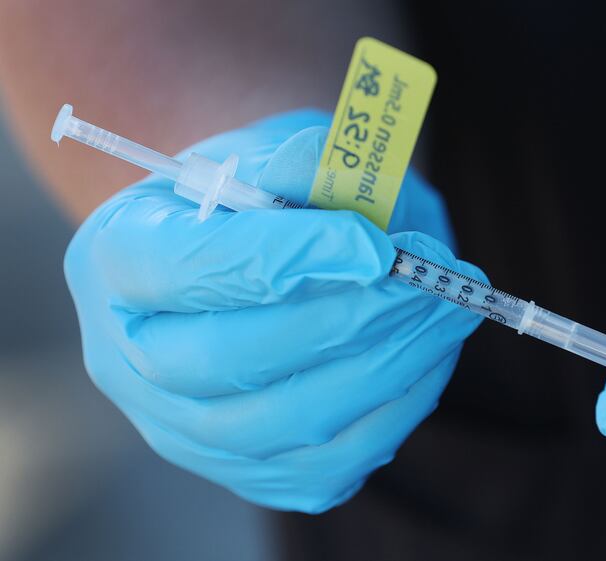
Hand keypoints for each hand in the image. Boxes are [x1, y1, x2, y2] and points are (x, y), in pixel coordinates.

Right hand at [65, 110, 484, 512]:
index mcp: (114, 260)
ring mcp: (184, 429)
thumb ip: (309, 166)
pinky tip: (429, 359)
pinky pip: (328, 463)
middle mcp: (128, 359)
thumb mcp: (274, 150)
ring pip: (287, 422)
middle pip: (229, 359)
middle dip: (347, 320)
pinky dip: (394, 411)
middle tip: (430, 282)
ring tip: (449, 311)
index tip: (374, 244)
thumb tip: (359, 212)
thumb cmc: (260, 193)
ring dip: (386, 366)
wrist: (250, 247)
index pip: (188, 267)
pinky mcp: (247, 470)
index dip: (286, 257)